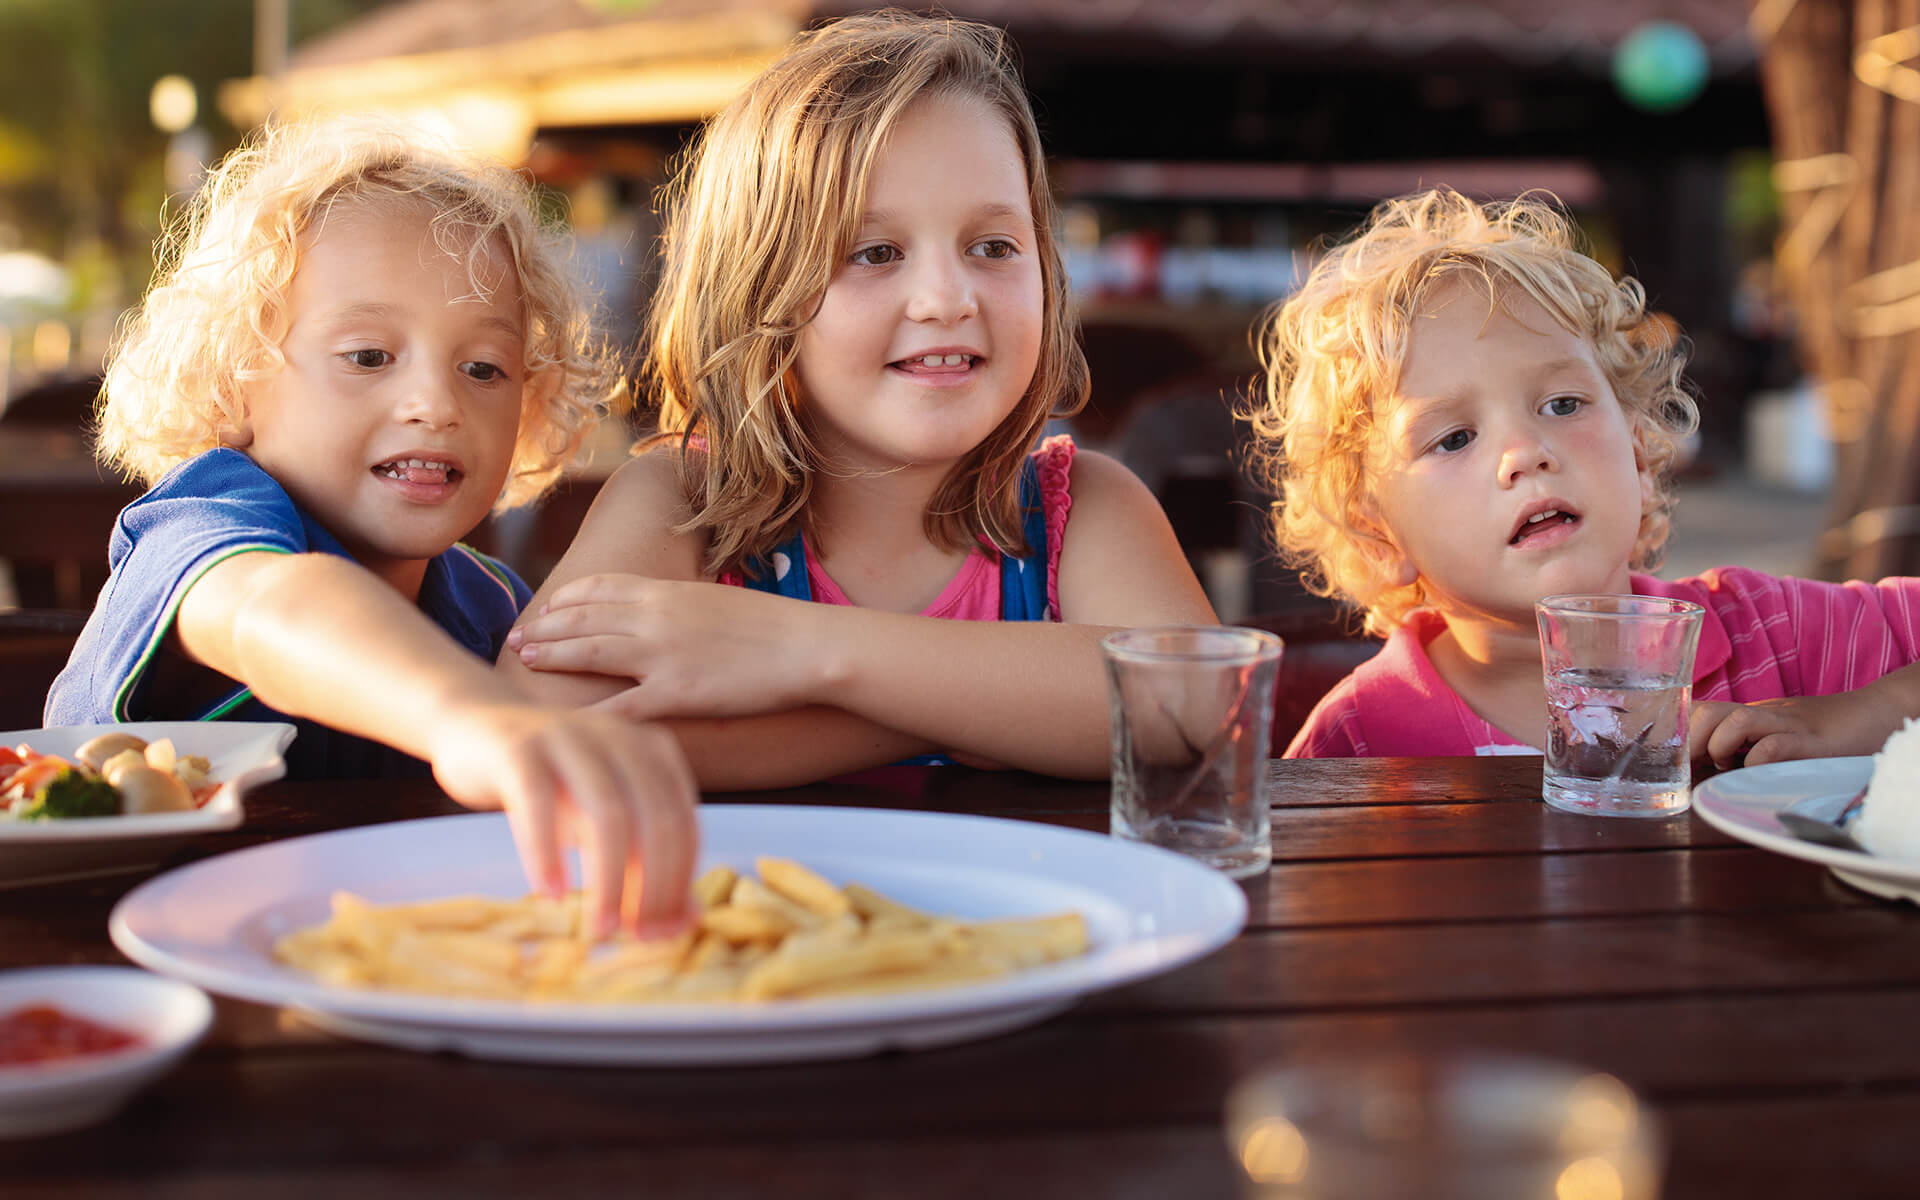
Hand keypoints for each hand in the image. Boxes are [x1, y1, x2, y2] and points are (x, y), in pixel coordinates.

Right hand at [426, 703, 698, 939]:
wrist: (477, 726)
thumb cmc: (552, 782)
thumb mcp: (603, 818)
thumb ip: (645, 862)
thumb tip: (685, 922)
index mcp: (652, 751)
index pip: (683, 823)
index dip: (678, 882)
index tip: (662, 931)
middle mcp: (620, 737)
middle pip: (655, 820)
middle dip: (652, 887)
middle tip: (636, 936)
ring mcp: (570, 737)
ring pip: (607, 814)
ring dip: (608, 880)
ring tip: (600, 927)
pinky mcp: (519, 749)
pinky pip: (539, 805)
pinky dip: (548, 855)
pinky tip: (551, 894)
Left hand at [506, 574, 828, 720]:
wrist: (808, 645)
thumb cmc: (775, 626)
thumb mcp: (719, 601)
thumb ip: (682, 608)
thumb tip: (665, 616)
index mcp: (668, 592)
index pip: (601, 587)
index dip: (567, 598)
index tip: (546, 607)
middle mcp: (655, 617)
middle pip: (583, 616)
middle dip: (545, 625)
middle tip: (515, 636)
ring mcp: (662, 655)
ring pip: (589, 651)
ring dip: (552, 655)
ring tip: (526, 659)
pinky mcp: (676, 693)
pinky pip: (622, 706)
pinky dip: (589, 713)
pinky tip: (566, 721)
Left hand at [1690, 691, 1903, 771]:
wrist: (1878, 712)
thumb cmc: (1825, 732)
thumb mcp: (1780, 733)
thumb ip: (1748, 747)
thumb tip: (1705, 772)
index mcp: (1754, 714)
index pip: (1703, 710)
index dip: (1680, 730)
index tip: (1668, 757)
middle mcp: (1766, 714)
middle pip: (1711, 710)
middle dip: (1691, 737)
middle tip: (1691, 765)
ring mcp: (1789, 725)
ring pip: (1738, 719)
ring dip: (1719, 744)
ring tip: (1723, 766)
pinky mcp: (1813, 742)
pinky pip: (1776, 745)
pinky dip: (1758, 760)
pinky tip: (1755, 773)